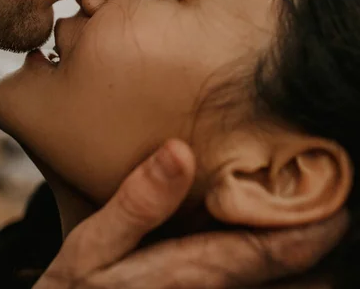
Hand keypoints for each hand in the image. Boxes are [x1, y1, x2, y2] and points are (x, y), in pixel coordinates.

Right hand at [33, 139, 347, 288]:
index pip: (274, 252)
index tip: (341, 203)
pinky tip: (281, 263)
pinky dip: (285, 282)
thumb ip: (137, 202)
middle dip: (322, 251)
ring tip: (316, 233)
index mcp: (195, 275)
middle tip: (333, 211)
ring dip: (310, 270)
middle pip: (298, 284)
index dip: (315, 230)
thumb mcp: (93, 245)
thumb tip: (179, 151)